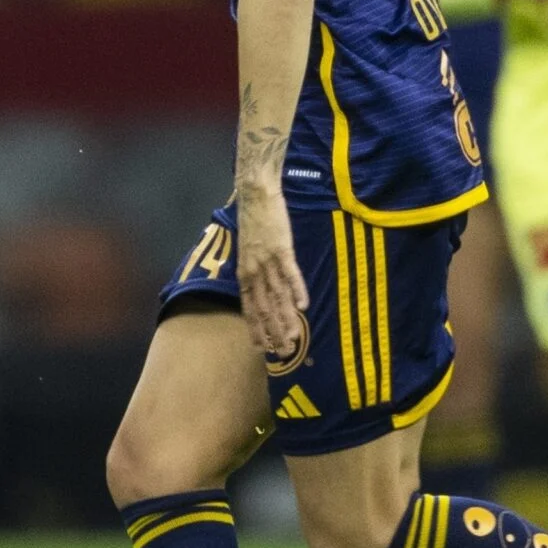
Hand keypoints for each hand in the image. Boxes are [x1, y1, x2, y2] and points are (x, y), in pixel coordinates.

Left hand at [234, 187, 310, 361]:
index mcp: (244, 274)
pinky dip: (297, 290)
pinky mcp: (282, 249)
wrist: (255, 194)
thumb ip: (254, 270)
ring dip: (287, 319)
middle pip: (264, 309)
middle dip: (273, 333)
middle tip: (282, 353)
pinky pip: (290, 274)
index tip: (262, 348)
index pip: (250, 308)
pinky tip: (303, 305)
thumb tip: (261, 286)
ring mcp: (268, 261)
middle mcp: (254, 271)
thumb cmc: (253, 220)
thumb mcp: (247, 249)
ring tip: (295, 338)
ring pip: (278, 297)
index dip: (256, 329)